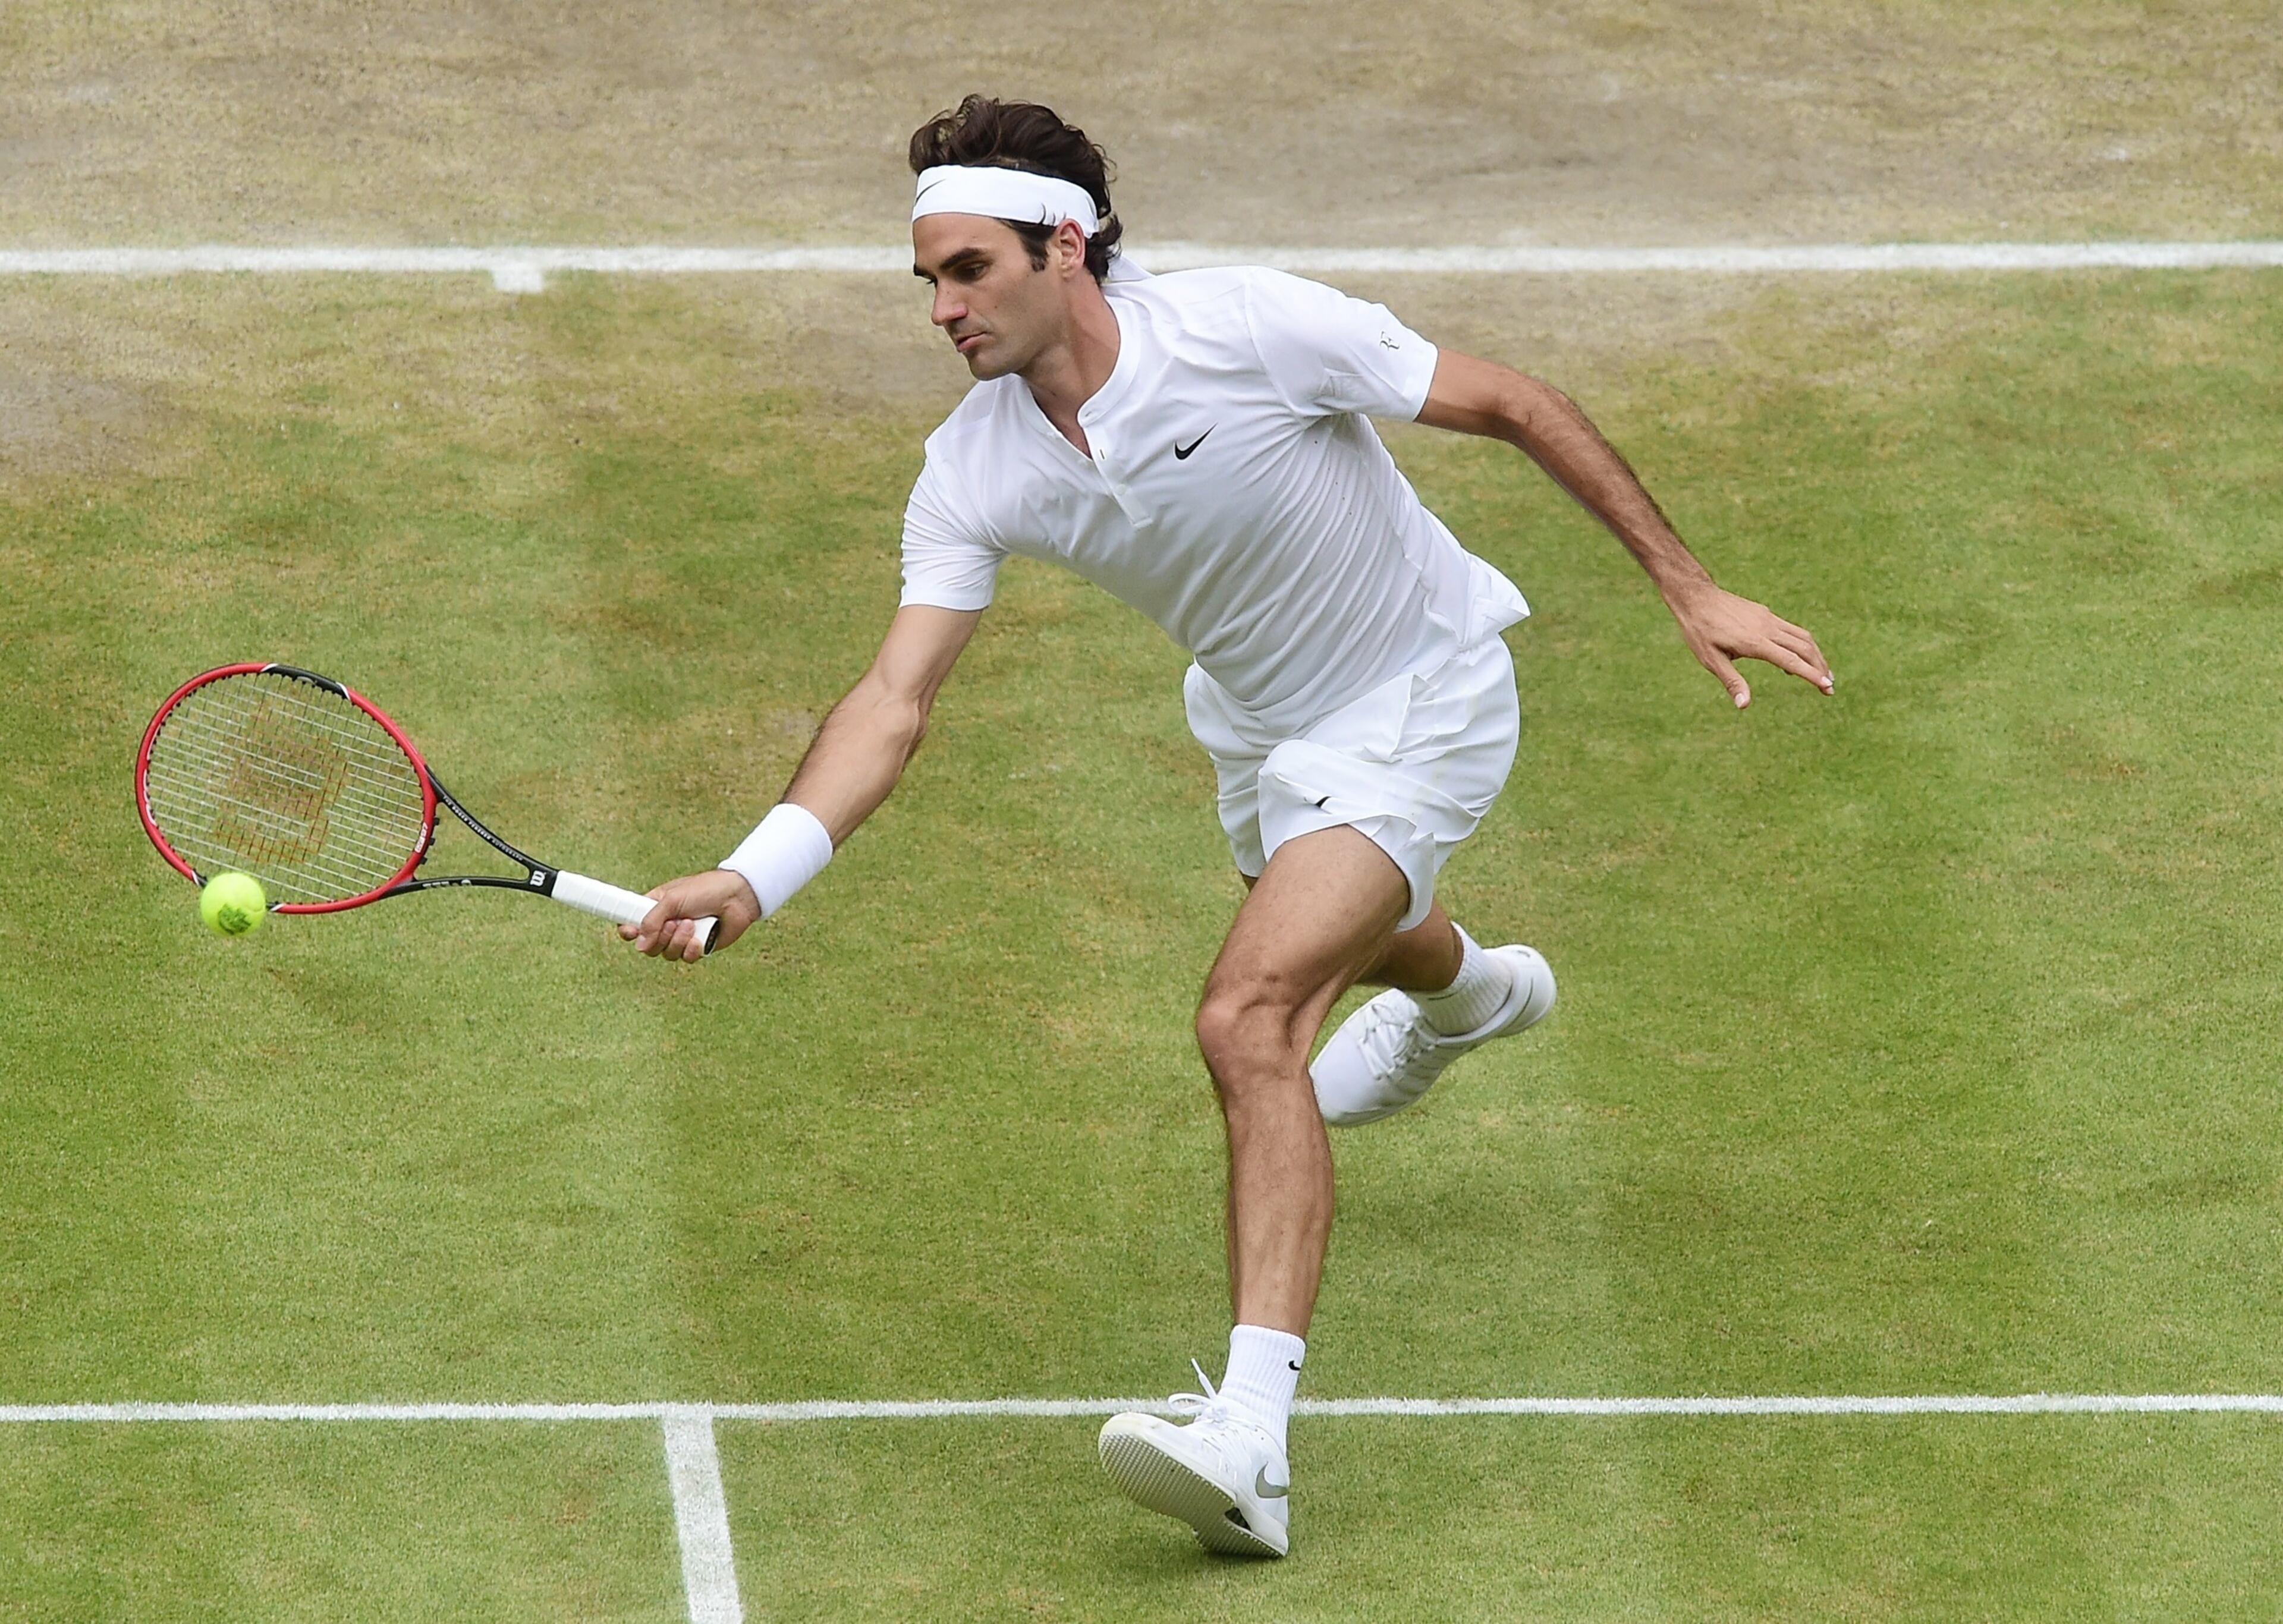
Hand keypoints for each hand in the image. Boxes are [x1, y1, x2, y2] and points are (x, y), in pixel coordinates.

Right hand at [620, 868, 762, 962]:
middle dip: (659, 937)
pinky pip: (685, 958)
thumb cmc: (705, 890)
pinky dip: (691, 949)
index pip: (633, 923)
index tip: (630, 932)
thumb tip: (640, 946)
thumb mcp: (672, 899)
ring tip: (690, 924)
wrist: (737, 896)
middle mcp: (667, 923)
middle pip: (648, 946)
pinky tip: (699, 938)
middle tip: (672, 924)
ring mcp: (682, 937)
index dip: (628, 931)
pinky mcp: (698, 947)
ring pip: (666, 954)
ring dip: (677, 941)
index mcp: (656, 907)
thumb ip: (652, 920)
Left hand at [1665, 584, 1833, 708]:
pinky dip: (1802, 645)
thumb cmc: (1700, 631)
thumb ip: (1731, 681)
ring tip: (1823, 673)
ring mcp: (1768, 619)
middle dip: (1820, 668)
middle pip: (1804, 648)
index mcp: (1755, 642)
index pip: (1791, 660)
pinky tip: (1797, 658)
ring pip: (1802, 637)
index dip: (1811, 674)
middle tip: (1830, 687)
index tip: (1827, 686)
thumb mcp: (1710, 660)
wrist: (1697, 597)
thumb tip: (1744, 705)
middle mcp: (1767, 628)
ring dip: (1816, 655)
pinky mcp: (1765, 614)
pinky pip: (1791, 630)